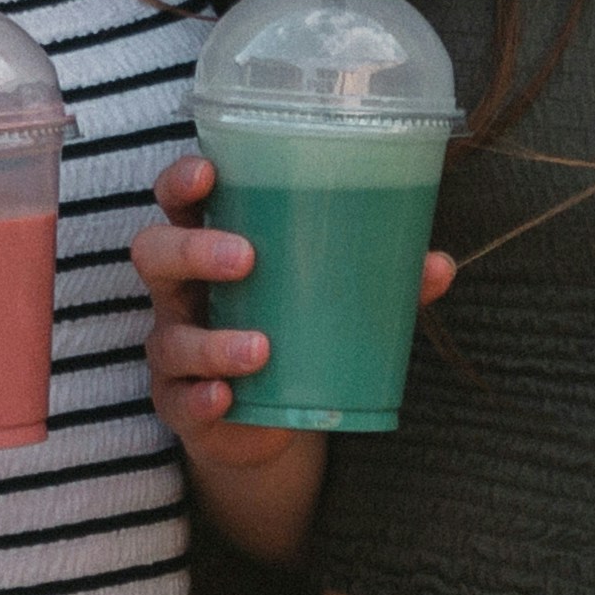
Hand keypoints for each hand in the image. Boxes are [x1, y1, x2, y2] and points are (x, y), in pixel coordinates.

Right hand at [131, 153, 453, 469]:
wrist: (263, 422)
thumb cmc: (289, 330)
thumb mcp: (327, 299)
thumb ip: (379, 280)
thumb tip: (439, 263)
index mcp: (208, 247)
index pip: (177, 200)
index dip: (181, 181)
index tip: (210, 171)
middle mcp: (180, 293)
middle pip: (155, 254)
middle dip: (193, 250)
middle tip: (246, 257)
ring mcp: (174, 350)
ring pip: (170, 337)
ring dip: (213, 341)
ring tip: (262, 348)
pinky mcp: (179, 404)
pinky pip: (178, 401)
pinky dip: (203, 398)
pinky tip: (227, 397)